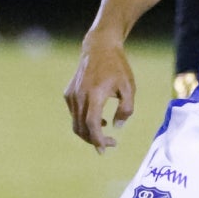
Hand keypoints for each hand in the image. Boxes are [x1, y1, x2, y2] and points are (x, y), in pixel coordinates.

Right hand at [63, 29, 135, 152]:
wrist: (100, 48)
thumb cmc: (118, 67)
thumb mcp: (129, 87)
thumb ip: (126, 109)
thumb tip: (116, 127)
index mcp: (95, 94)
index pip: (92, 124)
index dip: (98, 140)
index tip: (105, 149)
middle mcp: (80, 96)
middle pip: (81, 128)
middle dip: (94, 140)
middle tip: (111, 144)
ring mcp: (72, 95)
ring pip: (76, 123)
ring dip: (88, 133)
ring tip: (105, 134)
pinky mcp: (69, 93)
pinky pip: (74, 114)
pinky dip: (83, 122)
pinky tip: (98, 119)